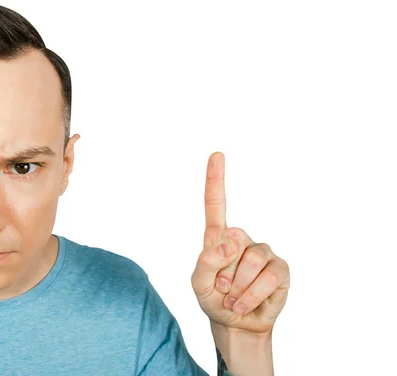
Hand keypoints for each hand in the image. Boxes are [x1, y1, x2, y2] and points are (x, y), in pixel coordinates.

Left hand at [191, 152, 289, 334]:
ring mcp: (263, 252)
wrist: (235, 325)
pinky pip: (268, 277)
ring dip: (237, 288)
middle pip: (233, 242)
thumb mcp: (199, 283)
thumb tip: (231, 242)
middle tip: (222, 289)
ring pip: (251, 260)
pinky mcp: (280, 269)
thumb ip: (206, 261)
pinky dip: (251, 296)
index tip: (216, 154)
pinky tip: (244, 305)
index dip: (216, 179)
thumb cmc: (214, 299)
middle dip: (223, 272)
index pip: (216, 205)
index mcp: (218, 238)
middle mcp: (242, 240)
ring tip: (233, 299)